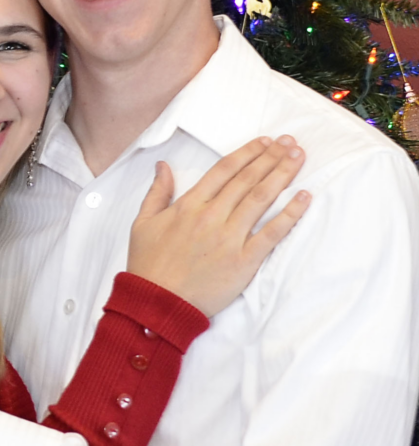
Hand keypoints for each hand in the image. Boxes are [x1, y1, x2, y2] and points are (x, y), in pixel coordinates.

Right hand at [127, 136, 309, 316]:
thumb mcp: (143, 223)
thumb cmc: (148, 265)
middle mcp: (212, 216)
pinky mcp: (243, 261)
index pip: (224, 169)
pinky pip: (272, 234)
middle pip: (247, 179)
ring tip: (299, 157)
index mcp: (189, 205)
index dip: (247, 152)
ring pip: (261, 198)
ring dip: (282, 174)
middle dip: (271, 156)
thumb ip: (157, 192)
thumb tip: (163, 165)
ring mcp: (229, 238)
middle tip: (289, 142)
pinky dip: (290, 214)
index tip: (264, 142)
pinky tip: (304, 197)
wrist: (156, 303)